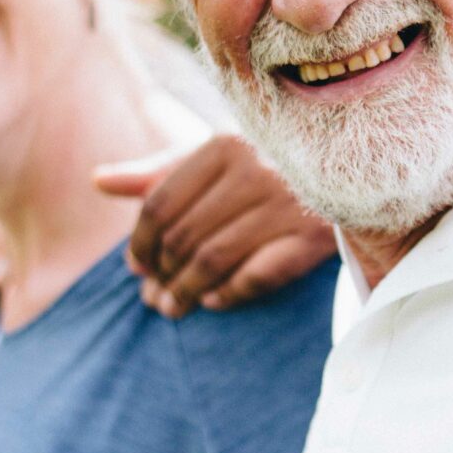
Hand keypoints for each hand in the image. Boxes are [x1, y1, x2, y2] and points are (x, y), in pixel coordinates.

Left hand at [99, 136, 336, 317]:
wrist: (354, 171)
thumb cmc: (273, 162)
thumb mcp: (218, 156)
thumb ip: (160, 171)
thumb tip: (98, 181)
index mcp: (224, 144)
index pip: (160, 205)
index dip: (138, 243)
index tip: (135, 266)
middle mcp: (255, 169)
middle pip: (182, 236)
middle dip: (160, 275)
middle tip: (152, 297)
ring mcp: (286, 203)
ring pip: (213, 260)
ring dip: (185, 292)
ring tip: (172, 308)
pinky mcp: (311, 237)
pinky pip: (256, 276)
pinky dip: (228, 294)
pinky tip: (213, 301)